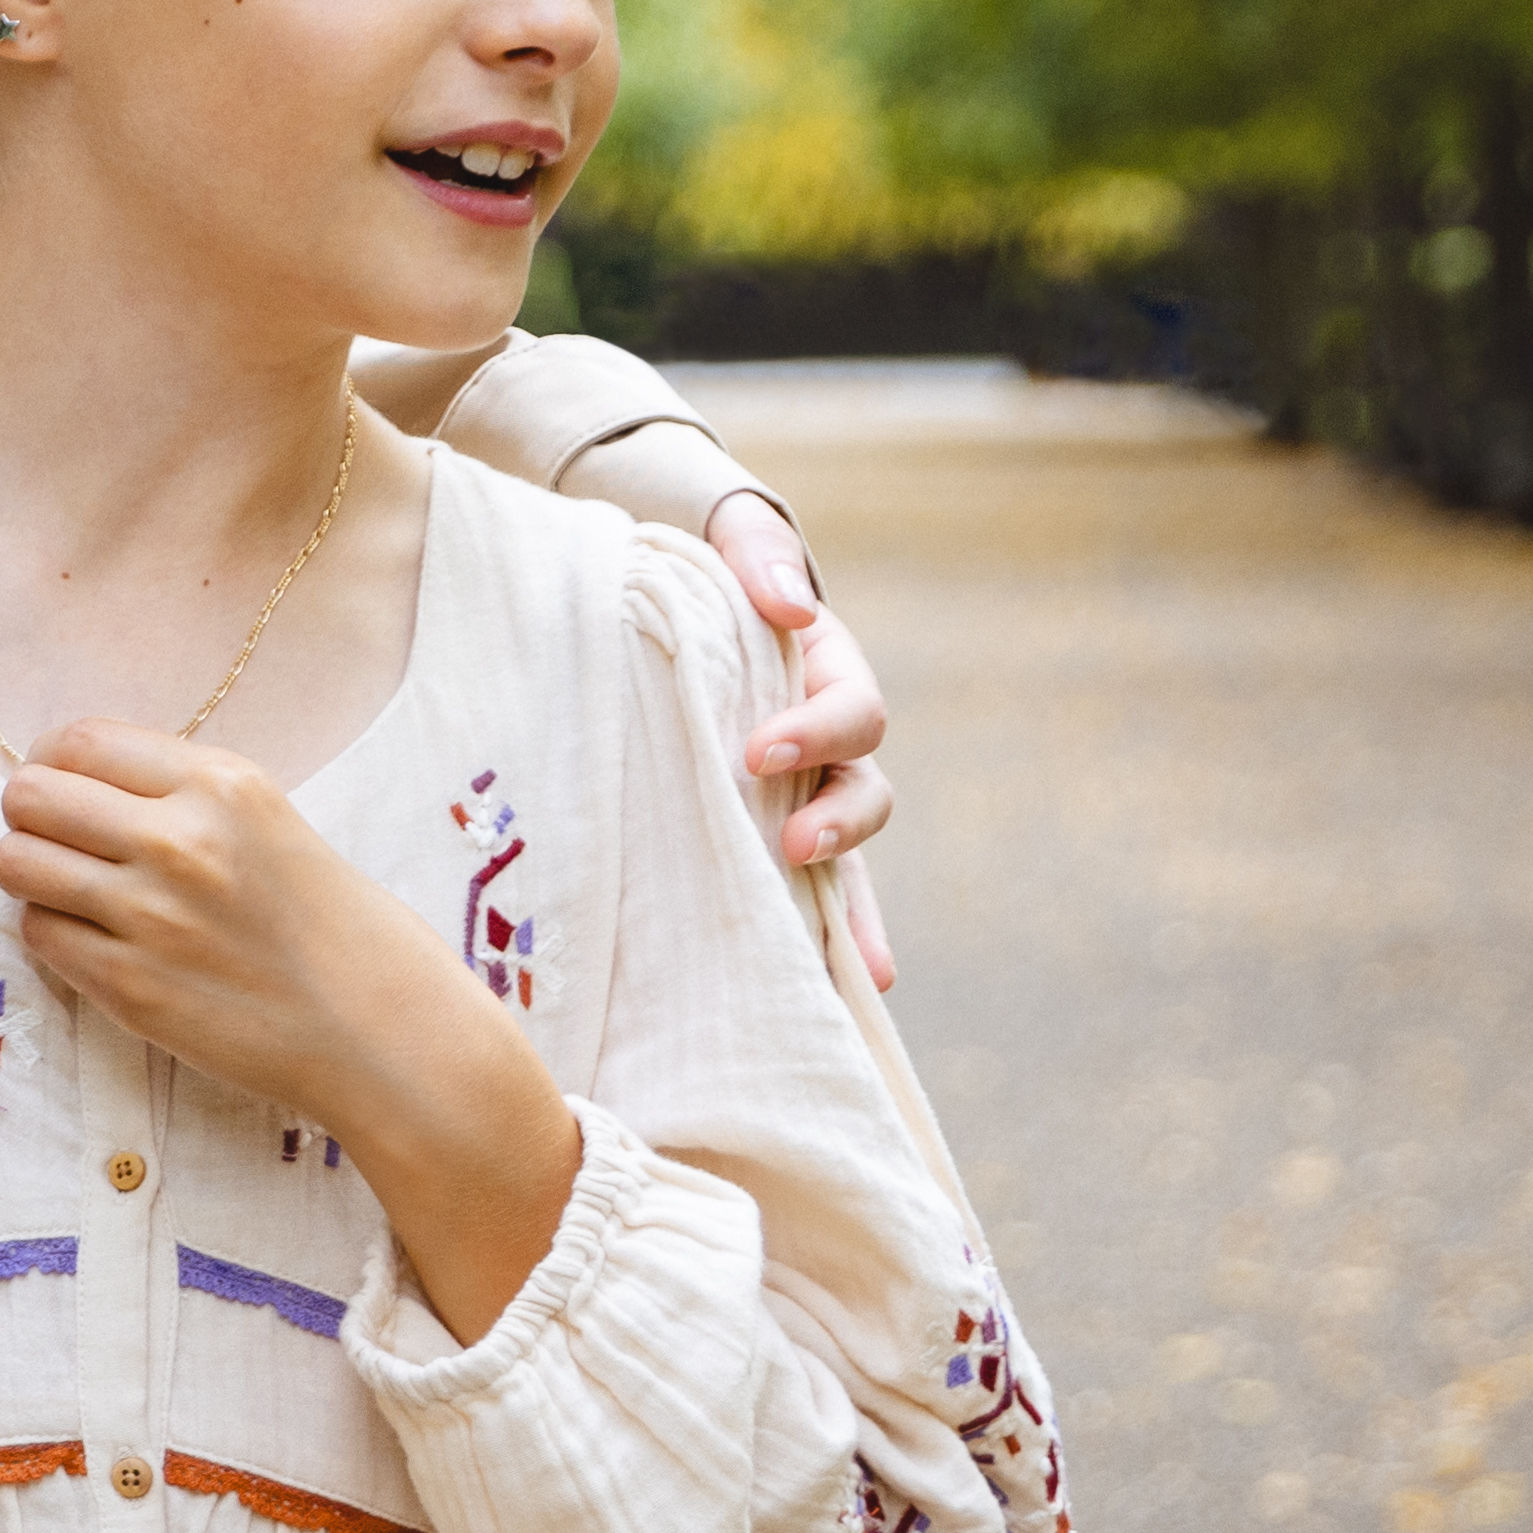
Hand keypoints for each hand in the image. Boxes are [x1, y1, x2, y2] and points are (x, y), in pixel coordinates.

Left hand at [0, 727, 580, 1332]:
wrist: (387, 1034)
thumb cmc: (340, 930)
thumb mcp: (271, 824)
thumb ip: (182, 797)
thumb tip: (79, 781)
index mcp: (222, 785)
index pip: (79, 739)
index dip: (54, 762)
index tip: (65, 786)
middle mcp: (179, 840)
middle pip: (28, 795)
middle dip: (32, 817)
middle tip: (62, 844)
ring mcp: (149, 916)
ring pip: (16, 863)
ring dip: (34, 877)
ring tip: (77, 896)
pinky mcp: (130, 987)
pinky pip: (39, 935)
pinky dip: (55, 937)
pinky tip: (101, 945)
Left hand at [707, 492, 894, 920]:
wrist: (667, 592)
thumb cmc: (703, 567)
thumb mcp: (730, 542)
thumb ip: (758, 555)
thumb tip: (787, 608)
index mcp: (828, 672)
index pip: (853, 710)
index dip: (819, 733)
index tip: (758, 751)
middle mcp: (827, 740)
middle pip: (865, 789)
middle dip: (840, 823)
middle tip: (795, 843)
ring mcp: (801, 790)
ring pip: (847, 855)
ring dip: (852, 906)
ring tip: (852, 961)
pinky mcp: (763, 828)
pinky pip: (806, 888)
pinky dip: (832, 936)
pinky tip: (850, 990)